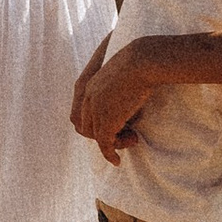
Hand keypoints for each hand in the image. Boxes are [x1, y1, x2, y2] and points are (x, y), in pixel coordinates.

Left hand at [70, 38, 155, 160]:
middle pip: (83, 126)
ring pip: (96, 136)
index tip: (112, 127)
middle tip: (124, 134)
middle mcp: (86, 97)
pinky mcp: (105, 120)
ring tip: (132, 138)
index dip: (92, 124)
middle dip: (101, 135)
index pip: (79, 112)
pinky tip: (117, 161)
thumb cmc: (139, 63)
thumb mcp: (120, 74)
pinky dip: (109, 154)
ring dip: (113, 143)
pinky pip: (104, 143)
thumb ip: (115, 88)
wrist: (142, 61)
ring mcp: (94, 109)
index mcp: (86, 84)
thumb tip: (125, 103)